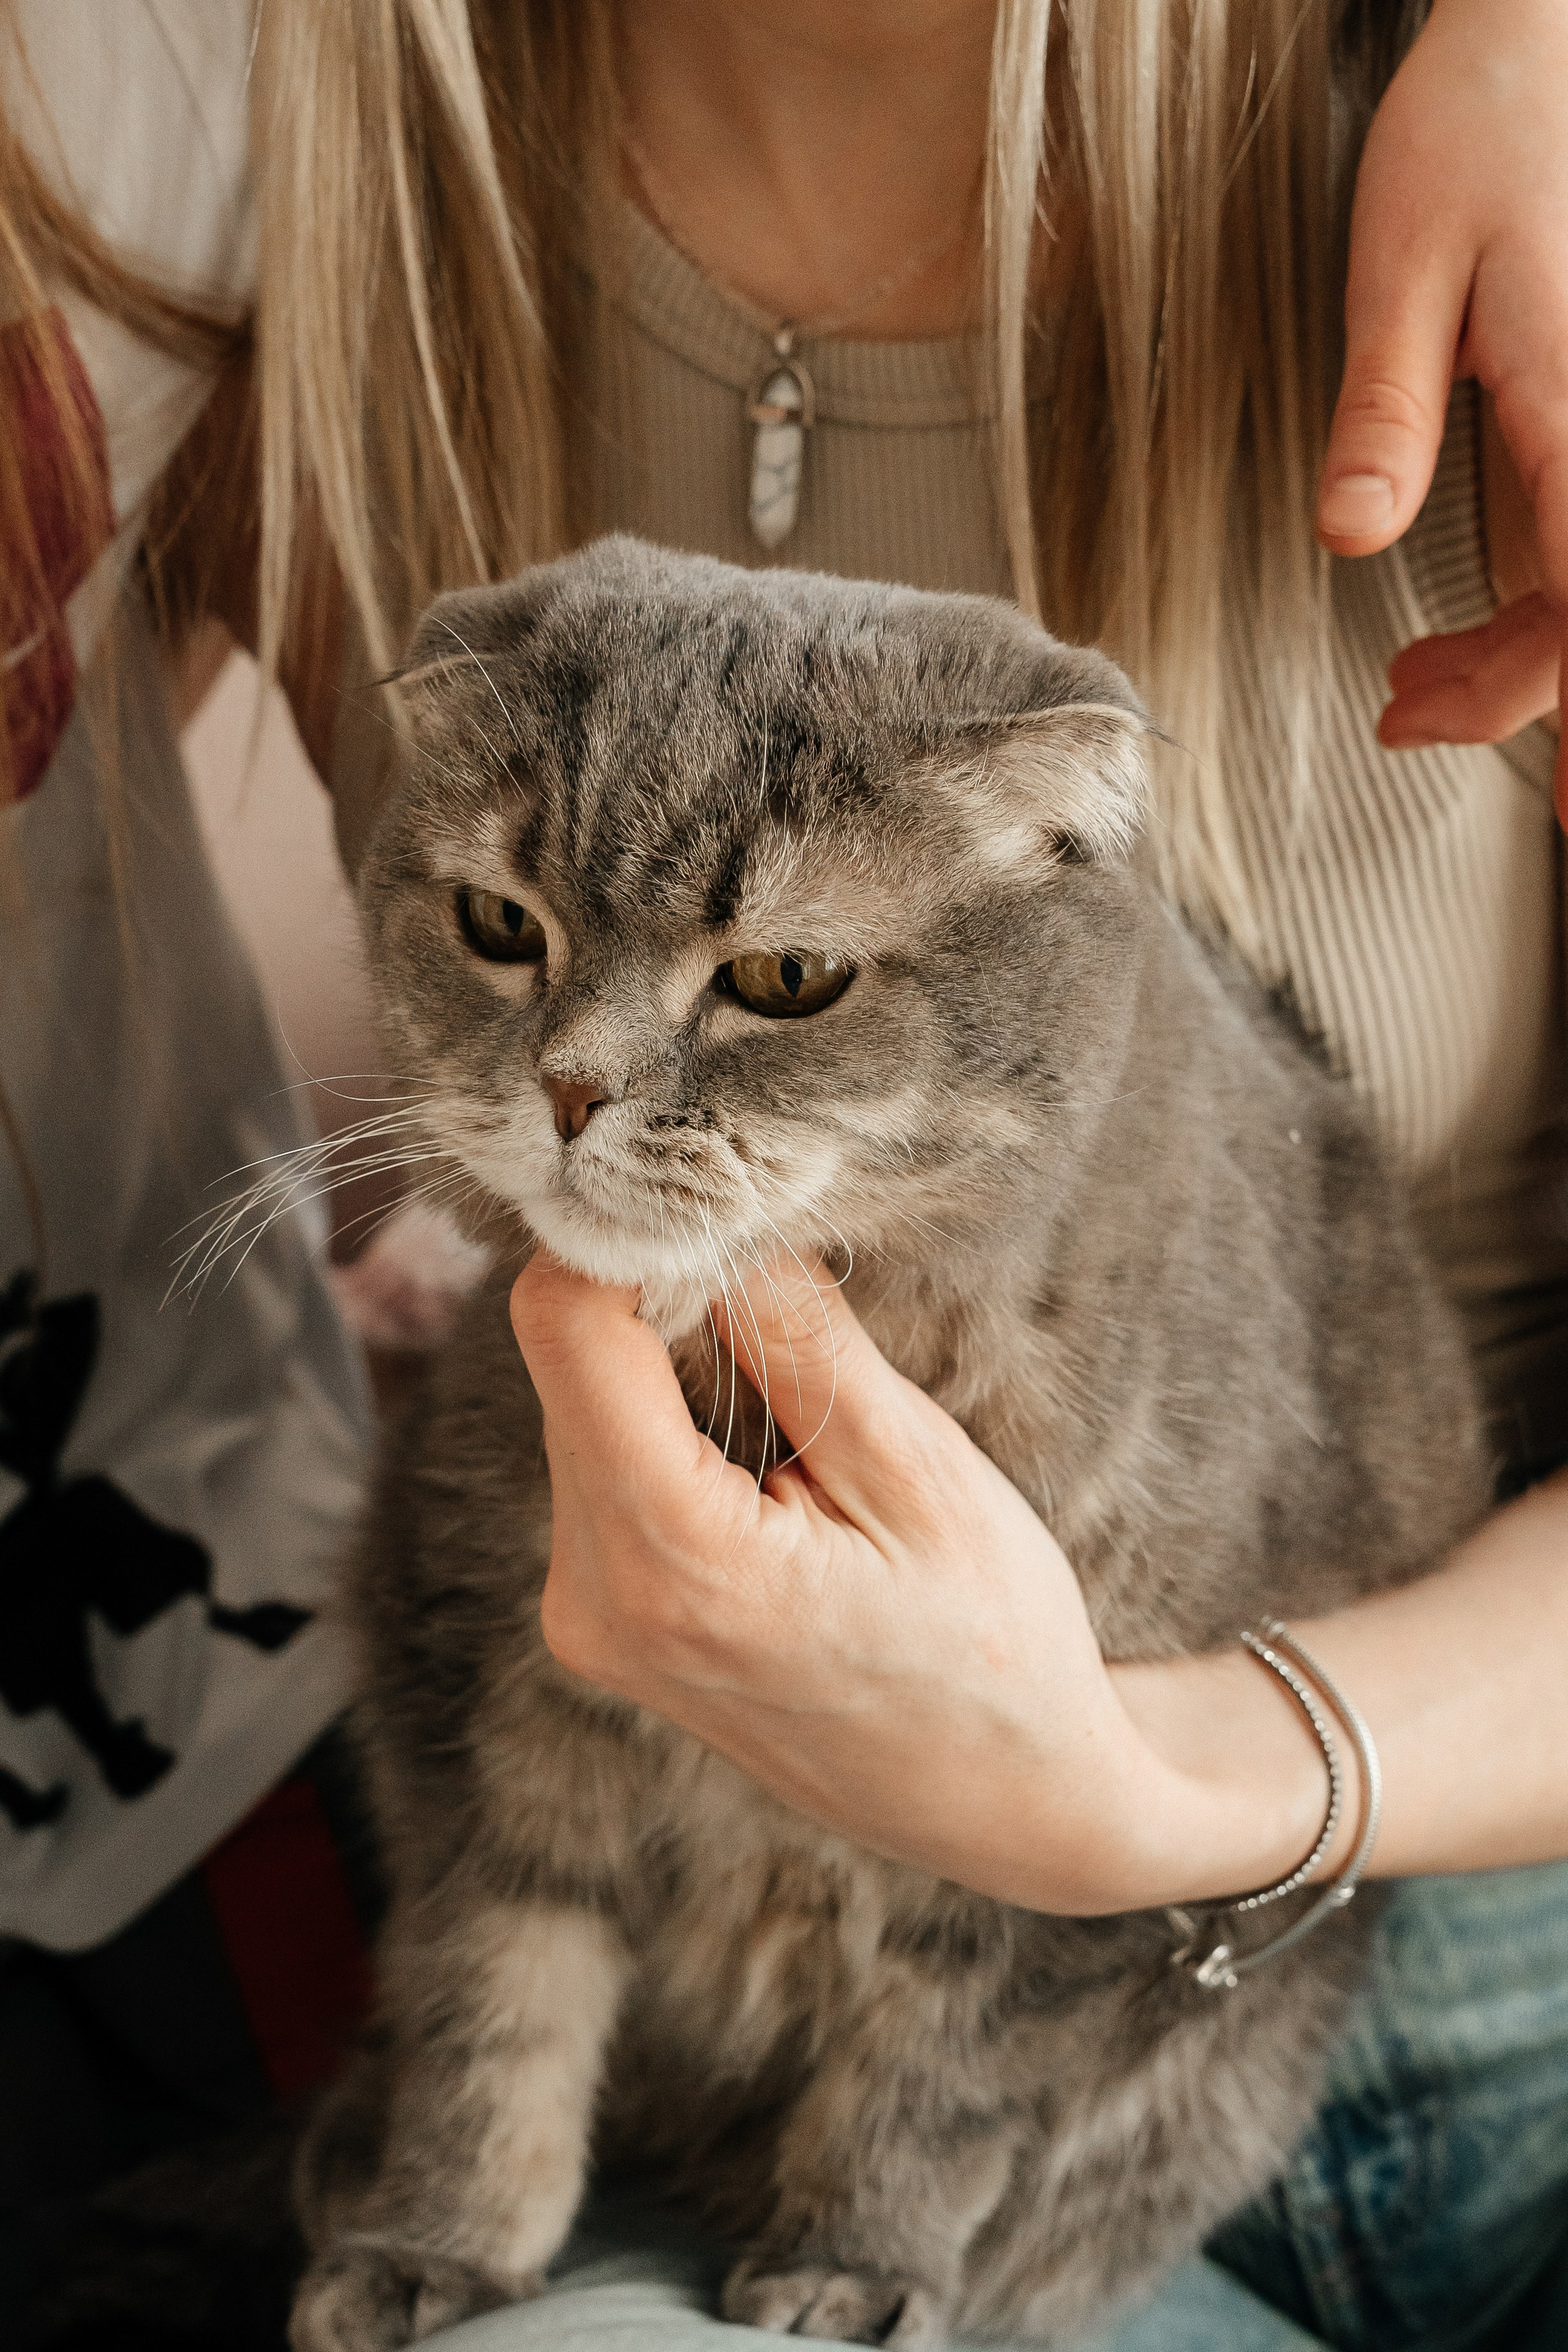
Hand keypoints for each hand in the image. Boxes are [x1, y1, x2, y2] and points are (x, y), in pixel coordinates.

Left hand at [509, 1252, 1332, 1914]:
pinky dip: (671, 1423)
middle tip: (783, 1285)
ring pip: (585, 1408)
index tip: (699, 1190)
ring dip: (673, 1362)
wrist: (1007, 1808)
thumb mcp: (919, 1477)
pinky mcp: (605, 1624)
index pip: (564, 1328)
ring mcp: (590, 1623)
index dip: (618, 1232)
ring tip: (800, 1403)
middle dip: (662, 1296)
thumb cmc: (992, 1654)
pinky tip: (769, 1453)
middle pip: (570, 1363)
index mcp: (673, 1567)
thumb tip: (723, 1219)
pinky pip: (605, 1468)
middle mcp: (595, 1602)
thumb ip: (804, 1345)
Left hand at [1318, 0, 1567, 812]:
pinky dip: (1549, 600)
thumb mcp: (1404, 266)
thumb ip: (1382, 412)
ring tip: (1415, 687)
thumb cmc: (1485, 125)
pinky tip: (1480, 623)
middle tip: (1407, 719)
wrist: (1552, 32)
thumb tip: (1352, 538)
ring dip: (1523, 656)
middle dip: (1518, 693)